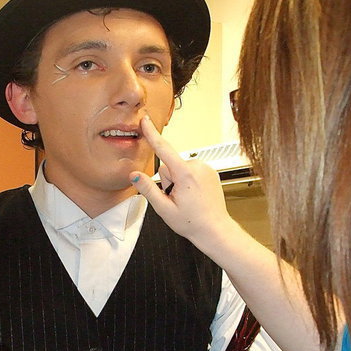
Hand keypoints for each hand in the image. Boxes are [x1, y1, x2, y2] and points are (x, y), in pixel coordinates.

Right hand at [130, 115, 237, 254]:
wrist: (215, 229)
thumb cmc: (192, 222)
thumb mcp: (164, 209)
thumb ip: (148, 189)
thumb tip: (135, 175)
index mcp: (185, 174)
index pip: (163, 149)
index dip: (152, 134)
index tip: (145, 120)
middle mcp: (197, 166)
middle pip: (169, 166)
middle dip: (168, 181)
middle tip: (177, 199)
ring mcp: (205, 168)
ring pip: (179, 168)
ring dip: (178, 182)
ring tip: (187, 199)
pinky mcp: (210, 171)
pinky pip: (190, 171)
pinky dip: (188, 181)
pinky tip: (194, 195)